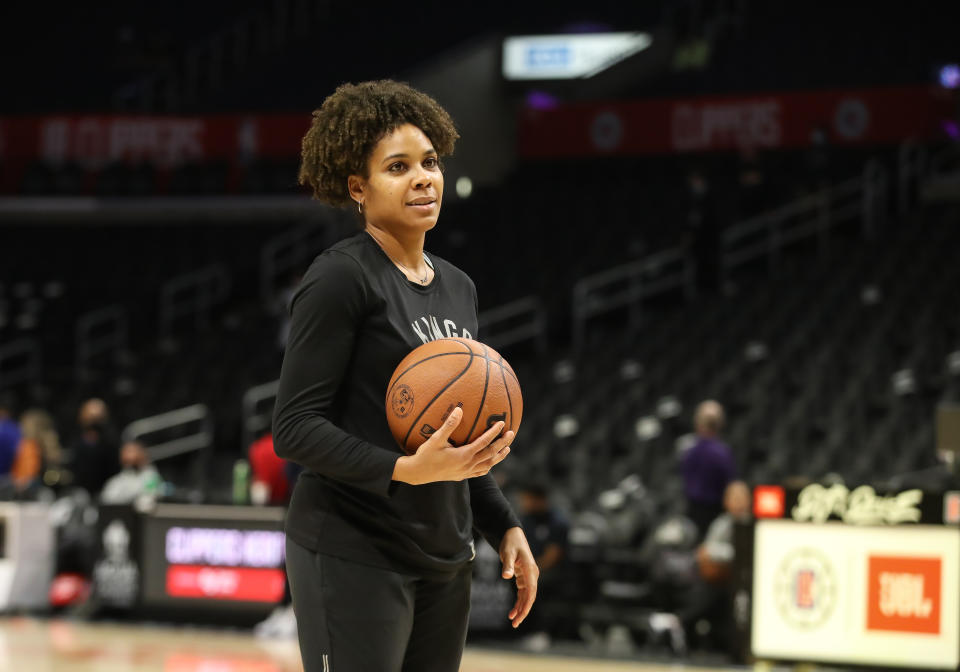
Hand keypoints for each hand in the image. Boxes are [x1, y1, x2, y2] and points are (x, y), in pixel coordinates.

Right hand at [392, 406, 512, 484]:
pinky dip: (488, 466)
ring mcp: (466, 472)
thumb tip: (460, 409)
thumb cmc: (425, 454)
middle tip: (511, 433)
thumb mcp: (436, 438)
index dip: (494, 432)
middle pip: (491, 454)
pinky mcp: (462, 476)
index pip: (484, 442)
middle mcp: (468, 465)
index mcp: (463, 455)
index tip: (502, 422)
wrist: (418, 473)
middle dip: (502, 443)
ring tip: (507, 449)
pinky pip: (480, 472)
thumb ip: (449, 424)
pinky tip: (490, 462)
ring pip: (488, 465)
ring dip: (499, 456)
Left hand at [499, 526, 538, 627]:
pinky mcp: (524, 576)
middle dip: (524, 611)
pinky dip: (519, 601)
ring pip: (527, 596)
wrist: (512, 534)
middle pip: (530, 597)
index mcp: (530, 569)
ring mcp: (529, 576)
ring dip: (521, 608)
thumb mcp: (507, 552)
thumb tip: (506, 575)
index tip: (519, 616)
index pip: (530, 591)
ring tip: (513, 620)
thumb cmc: (510, 542)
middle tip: (515, 624)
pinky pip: (523, 592)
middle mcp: (532, 574)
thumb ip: (507, 564)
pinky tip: (513, 610)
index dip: (526, 605)